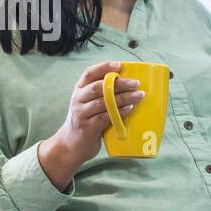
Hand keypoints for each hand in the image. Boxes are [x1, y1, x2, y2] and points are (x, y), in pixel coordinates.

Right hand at [37, 61, 143, 189]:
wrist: (71, 145)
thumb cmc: (87, 121)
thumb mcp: (90, 104)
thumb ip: (103, 95)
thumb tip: (131, 86)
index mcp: (79, 90)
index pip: (89, 73)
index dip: (104, 67)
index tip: (120, 65)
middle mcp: (78, 99)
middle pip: (99, 87)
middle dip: (119, 83)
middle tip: (136, 83)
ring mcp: (81, 113)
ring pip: (104, 102)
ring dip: (123, 98)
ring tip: (139, 96)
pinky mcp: (87, 127)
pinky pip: (105, 117)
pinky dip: (119, 112)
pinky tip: (130, 108)